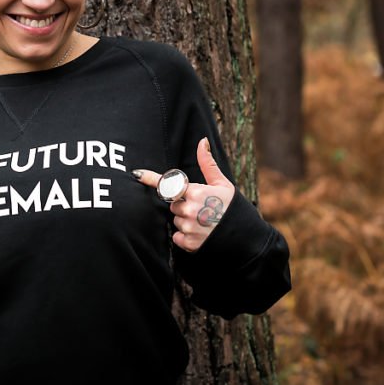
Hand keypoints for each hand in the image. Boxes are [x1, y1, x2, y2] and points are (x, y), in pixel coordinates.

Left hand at [132, 137, 234, 251]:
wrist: (247, 238)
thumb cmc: (234, 208)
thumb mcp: (223, 184)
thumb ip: (207, 164)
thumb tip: (202, 141)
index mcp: (196, 192)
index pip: (168, 184)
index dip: (150, 178)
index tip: (136, 174)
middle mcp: (189, 209)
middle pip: (174, 205)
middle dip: (183, 206)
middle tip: (203, 209)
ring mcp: (188, 227)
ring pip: (176, 221)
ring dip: (186, 222)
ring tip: (205, 223)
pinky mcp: (189, 243)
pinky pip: (177, 237)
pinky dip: (186, 237)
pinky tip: (201, 235)